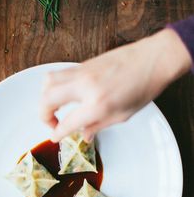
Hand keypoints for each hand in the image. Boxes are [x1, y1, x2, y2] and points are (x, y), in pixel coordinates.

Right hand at [40, 29, 191, 141]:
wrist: (153, 59)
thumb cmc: (143, 88)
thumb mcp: (122, 115)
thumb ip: (98, 126)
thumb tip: (84, 135)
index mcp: (97, 104)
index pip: (67, 122)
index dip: (57, 133)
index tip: (55, 137)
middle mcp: (85, 86)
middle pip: (47, 99)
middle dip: (43, 115)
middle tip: (51, 123)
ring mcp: (82, 72)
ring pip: (48, 81)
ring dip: (45, 97)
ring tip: (54, 107)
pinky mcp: (83, 64)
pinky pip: (59, 74)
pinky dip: (55, 85)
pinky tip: (65, 94)